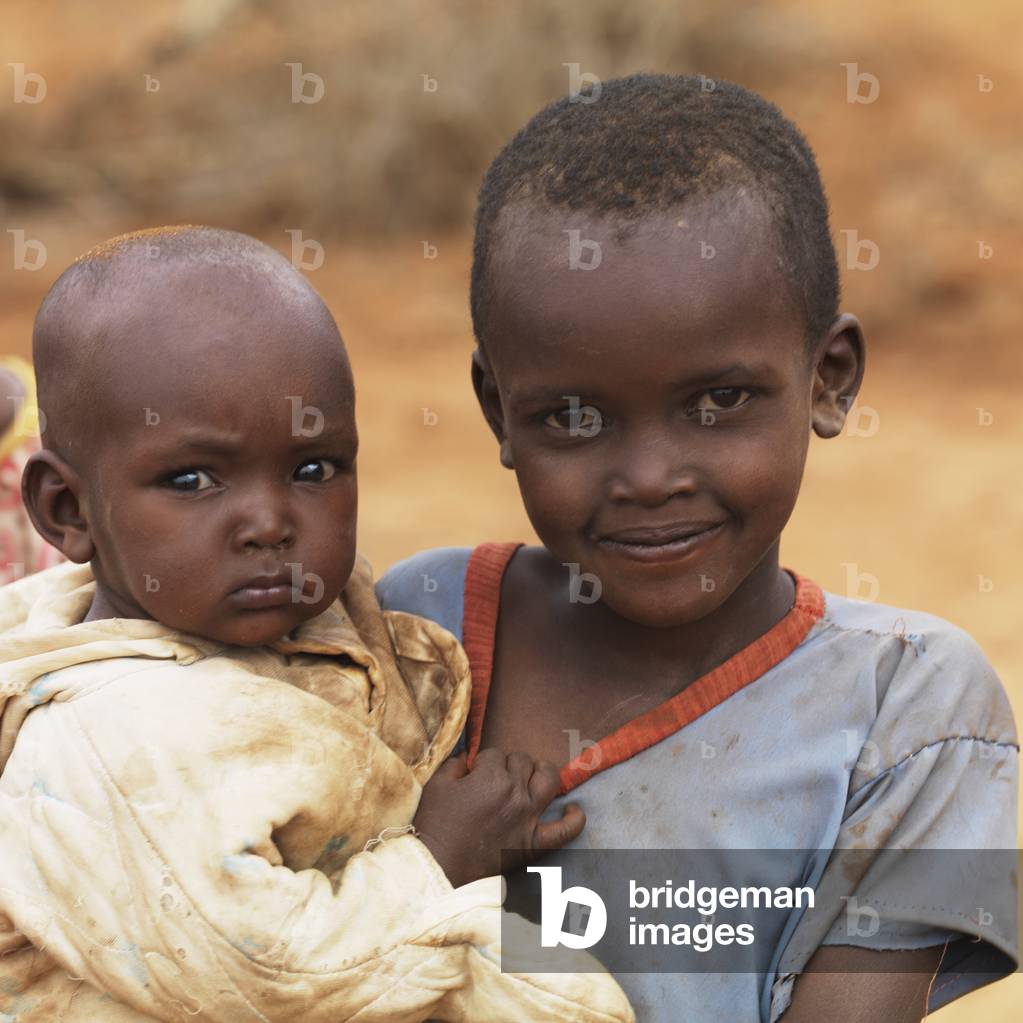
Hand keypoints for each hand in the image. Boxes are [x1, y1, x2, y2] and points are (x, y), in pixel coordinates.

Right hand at [413, 749, 584, 887]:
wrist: (439, 868)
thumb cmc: (434, 825)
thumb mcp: (437, 785)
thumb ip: (455, 764)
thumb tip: (468, 758)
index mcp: (490, 776)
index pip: (495, 754)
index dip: (485, 762)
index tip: (477, 773)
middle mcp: (514, 792)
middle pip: (523, 761)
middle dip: (510, 764)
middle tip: (499, 777)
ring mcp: (528, 818)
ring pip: (549, 780)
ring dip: (543, 773)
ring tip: (536, 776)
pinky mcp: (534, 843)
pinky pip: (565, 830)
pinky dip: (574, 819)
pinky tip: (573, 810)